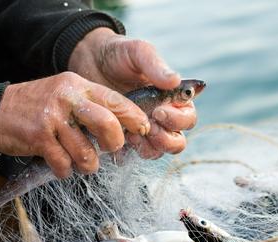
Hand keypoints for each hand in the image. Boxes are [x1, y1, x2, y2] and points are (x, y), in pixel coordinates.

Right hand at [0, 72, 149, 177]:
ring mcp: (53, 118)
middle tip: (111, 150)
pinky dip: (66, 170)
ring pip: (87, 152)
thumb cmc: (41, 106)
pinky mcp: (39, 137)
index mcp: (80, 86)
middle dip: (114, 144)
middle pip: (108, 124)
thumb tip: (127, 128)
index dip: (135, 119)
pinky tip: (62, 165)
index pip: (117, 101)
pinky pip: (64, 164)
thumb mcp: (68, 94)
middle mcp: (68, 98)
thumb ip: (95, 106)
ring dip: (88, 164)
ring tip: (83, 161)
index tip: (143, 131)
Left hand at [68, 28, 195, 158]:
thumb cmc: (119, 54)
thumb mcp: (138, 52)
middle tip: (148, 126)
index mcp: (174, 98)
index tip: (159, 110)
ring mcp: (145, 128)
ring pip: (159, 151)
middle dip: (166, 138)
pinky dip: (130, 151)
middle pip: (178, 141)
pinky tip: (119, 138)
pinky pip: (134, 153)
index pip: (188, 117)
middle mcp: (163, 116)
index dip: (179, 120)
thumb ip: (156, 66)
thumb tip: (176, 80)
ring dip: (149, 147)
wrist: (88, 59)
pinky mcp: (126, 137)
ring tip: (132, 134)